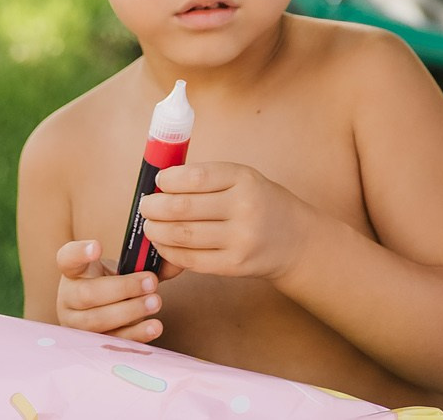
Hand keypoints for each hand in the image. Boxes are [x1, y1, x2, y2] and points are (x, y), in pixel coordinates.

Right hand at [52, 239, 165, 341]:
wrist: (108, 311)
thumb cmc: (115, 284)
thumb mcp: (121, 267)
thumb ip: (140, 261)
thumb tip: (170, 260)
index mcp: (74, 272)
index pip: (68, 258)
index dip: (80, 253)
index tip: (97, 247)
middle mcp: (68, 298)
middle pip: (87, 294)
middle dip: (123, 289)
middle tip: (151, 282)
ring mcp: (75, 324)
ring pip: (97, 321)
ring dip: (130, 312)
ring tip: (155, 302)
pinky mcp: (91, 346)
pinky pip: (112, 342)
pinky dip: (135, 334)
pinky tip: (154, 327)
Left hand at [135, 162, 314, 283]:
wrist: (295, 239)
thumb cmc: (260, 204)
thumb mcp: (243, 180)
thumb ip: (208, 182)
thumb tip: (159, 189)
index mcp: (244, 179)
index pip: (195, 177)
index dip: (169, 180)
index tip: (159, 181)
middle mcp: (243, 207)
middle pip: (183, 208)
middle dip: (154, 208)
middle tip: (146, 207)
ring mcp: (239, 239)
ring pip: (182, 236)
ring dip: (157, 231)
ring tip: (151, 226)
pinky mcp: (233, 265)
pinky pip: (190, 259)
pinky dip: (169, 252)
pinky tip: (164, 245)